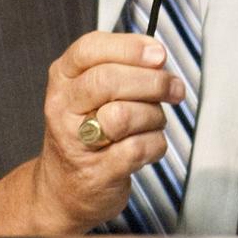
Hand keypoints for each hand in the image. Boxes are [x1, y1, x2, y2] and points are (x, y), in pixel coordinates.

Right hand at [0, 32, 183, 235]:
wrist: (63, 190)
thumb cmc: (87, 132)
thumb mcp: (92, 91)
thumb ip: (123, 68)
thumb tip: (158, 57)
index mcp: (63, 78)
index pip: (90, 48)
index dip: (129, 47)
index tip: (158, 53)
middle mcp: (63, 106)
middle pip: (108, 80)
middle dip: (152, 82)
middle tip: (174, 88)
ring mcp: (76, 142)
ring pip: (125, 114)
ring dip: (153, 116)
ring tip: (152, 122)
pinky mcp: (97, 173)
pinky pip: (138, 148)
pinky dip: (155, 144)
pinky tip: (148, 145)